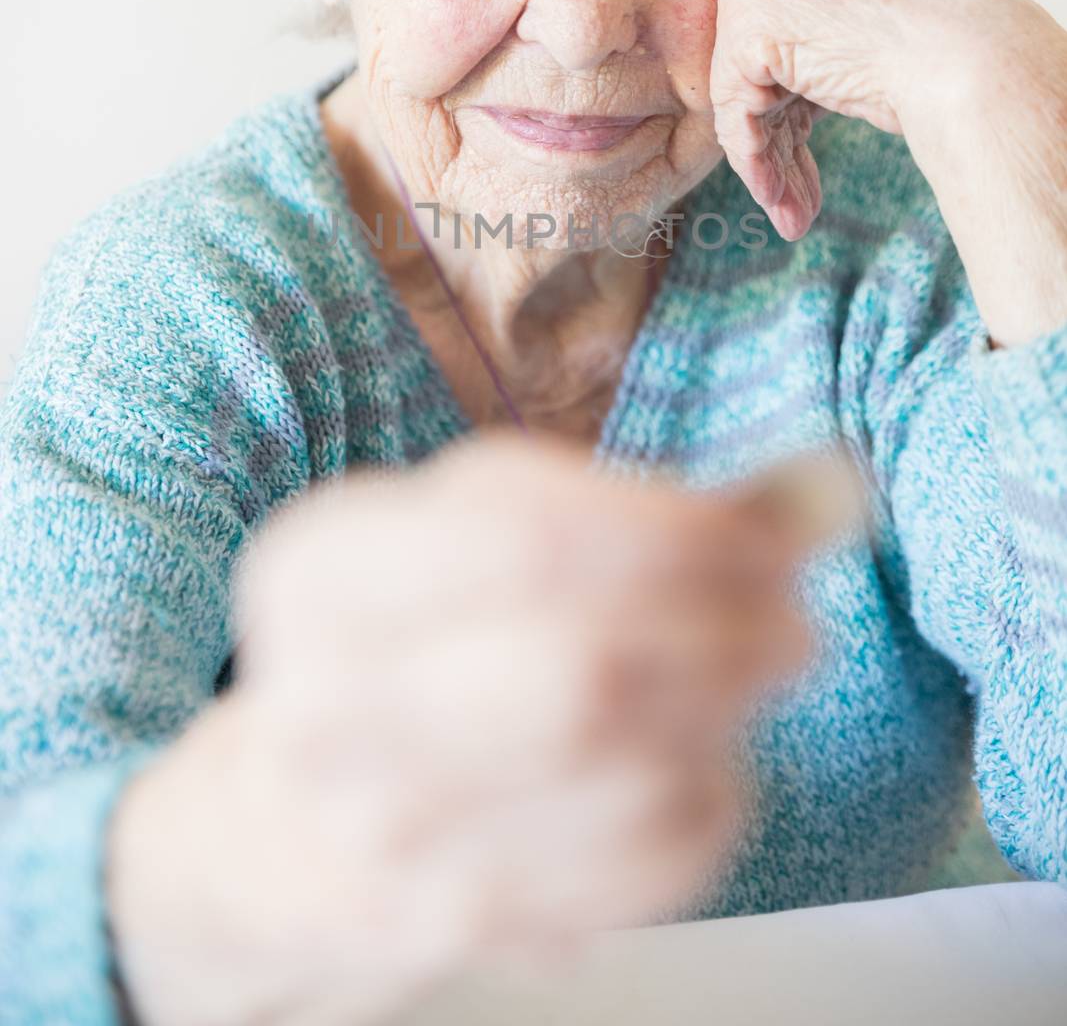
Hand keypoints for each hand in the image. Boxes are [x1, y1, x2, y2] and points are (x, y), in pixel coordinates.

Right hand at [108, 431, 816, 1025]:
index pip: (530, 535)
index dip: (683, 534)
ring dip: (722, 716)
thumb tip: (822, 487)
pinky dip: (702, 808)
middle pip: (582, 669)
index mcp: (321, 570)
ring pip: (620, 775)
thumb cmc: (413, 648)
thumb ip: (636, 512)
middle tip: (791, 620)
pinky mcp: (448, 926)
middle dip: (723, 636)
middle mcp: (327, 702)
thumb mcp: (471, 541)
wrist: (280, 832)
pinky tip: (700, 768)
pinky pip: (633, 870)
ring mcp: (382, 832)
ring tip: (748, 679)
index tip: (772, 536)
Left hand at [708, 0, 1024, 239]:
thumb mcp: (870, 13)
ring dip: (771, 159)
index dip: (790, 86)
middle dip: (779, 129)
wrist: (970, 53)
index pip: (777, 10)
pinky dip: (756, 161)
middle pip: (755, 49)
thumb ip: (814, 28)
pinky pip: (735, 109)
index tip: (805, 137)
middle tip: (798, 188)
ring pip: (742, 85)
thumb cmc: (947, 40)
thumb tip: (772, 84)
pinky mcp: (745, 20)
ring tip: (794, 208)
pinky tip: (786, 201)